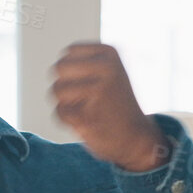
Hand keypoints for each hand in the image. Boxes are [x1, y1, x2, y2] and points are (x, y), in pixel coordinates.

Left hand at [50, 42, 168, 171]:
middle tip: (85, 98)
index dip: (71, 70)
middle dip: (65, 84)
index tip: (90, 83)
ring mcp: (98, 92)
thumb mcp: (108, 72)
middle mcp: (107, 68)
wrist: (136, 139)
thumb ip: (82, 62)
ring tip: (89, 110)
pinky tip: (88, 122)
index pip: (68, 52)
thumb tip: (58, 64)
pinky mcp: (88, 116)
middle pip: (58, 68)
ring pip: (56, 90)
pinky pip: (60, 112)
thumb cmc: (116, 105)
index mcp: (110, 53)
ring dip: (67, 103)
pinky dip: (68, 120)